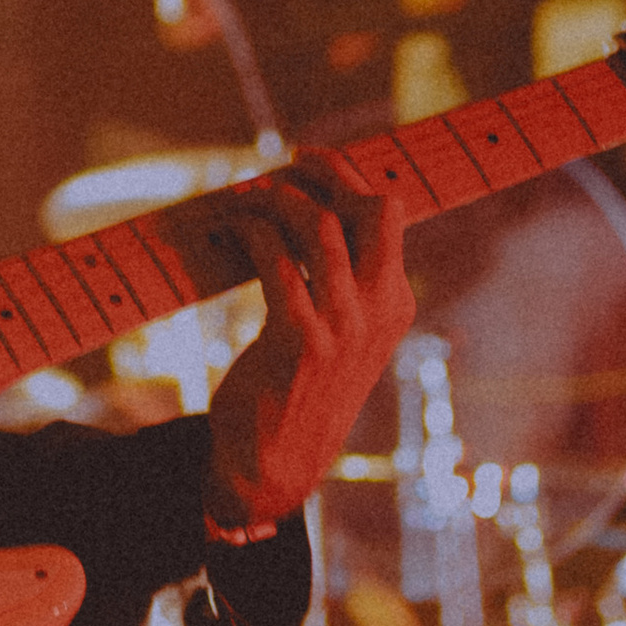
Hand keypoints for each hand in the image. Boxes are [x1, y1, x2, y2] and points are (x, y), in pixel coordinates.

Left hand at [204, 152, 414, 529]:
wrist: (274, 463)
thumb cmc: (299, 388)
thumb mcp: (342, 335)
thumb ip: (344, 283)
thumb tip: (313, 209)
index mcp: (396, 304)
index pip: (388, 213)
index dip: (345, 176)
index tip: (305, 162)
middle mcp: (379, 311)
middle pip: (372, 208)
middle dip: (326, 172)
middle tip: (283, 167)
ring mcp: (343, 327)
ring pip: (319, 226)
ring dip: (275, 200)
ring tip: (243, 200)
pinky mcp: (299, 339)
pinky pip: (275, 261)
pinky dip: (249, 232)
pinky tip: (229, 232)